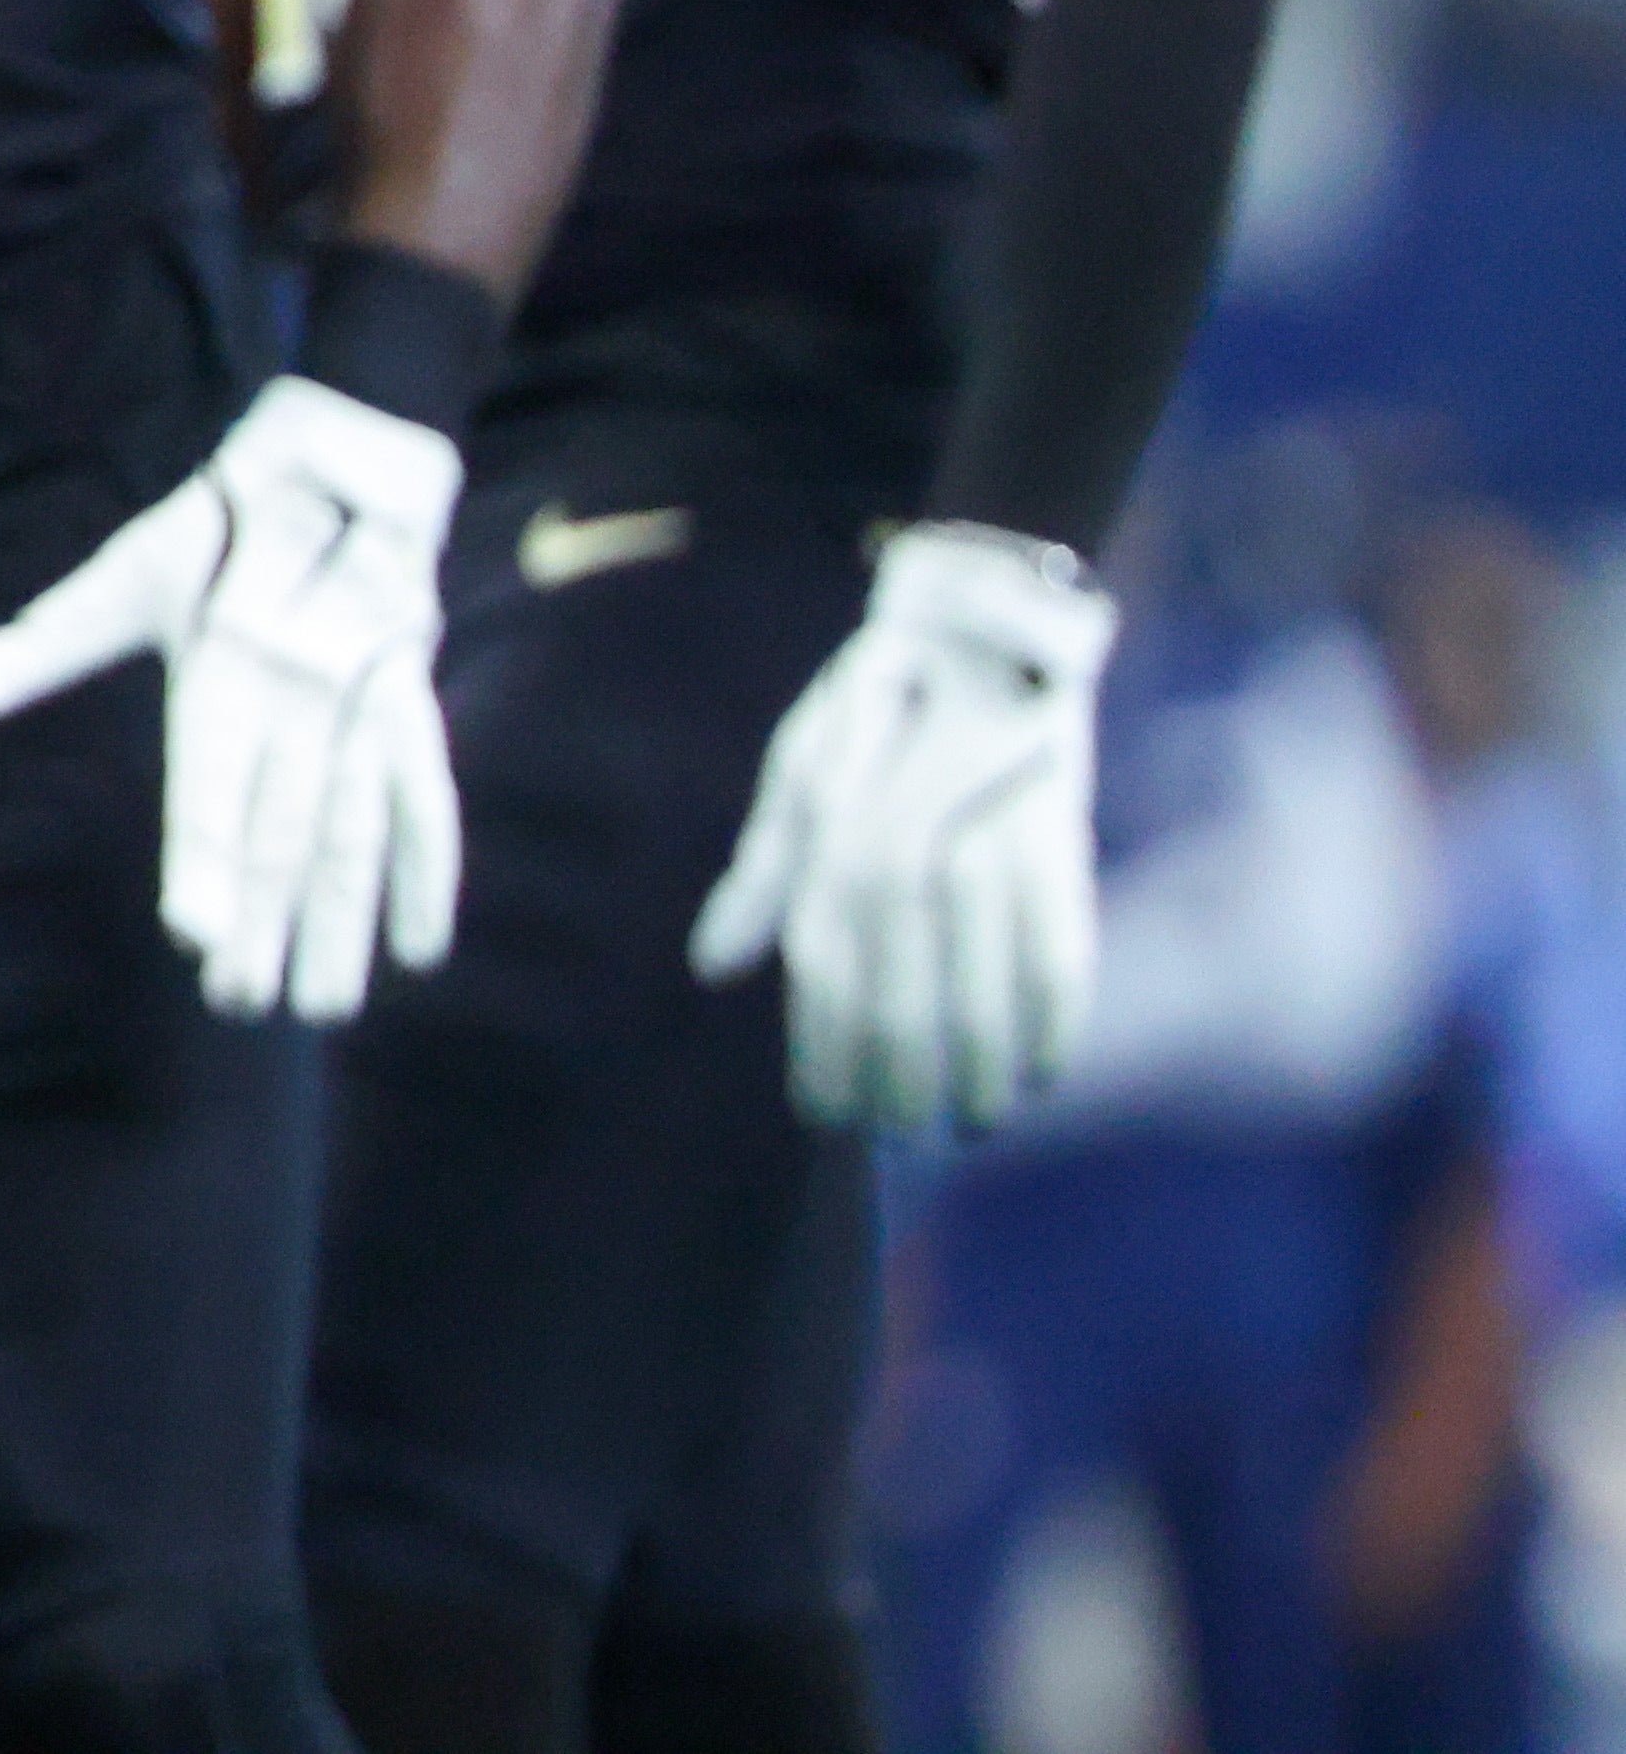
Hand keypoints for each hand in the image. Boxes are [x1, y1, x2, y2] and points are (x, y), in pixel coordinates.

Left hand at [0, 373, 468, 1020]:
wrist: (340, 466)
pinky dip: (429, 874)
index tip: (193, 935)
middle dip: (263, 920)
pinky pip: (428, 799)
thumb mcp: (126, 578)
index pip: (214, 784)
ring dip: (340, 922)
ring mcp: (366, 702)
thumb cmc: (212, 536)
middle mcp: (299, 691)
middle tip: (239, 1003)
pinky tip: (418, 951)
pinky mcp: (414, 704)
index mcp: (223, 664)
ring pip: (355, 829)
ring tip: (318, 1005)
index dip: (206, 861)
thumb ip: (46, 645)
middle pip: (282, 827)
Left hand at [694, 521, 1111, 1135]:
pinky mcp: (1058, 850)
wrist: (983, 637)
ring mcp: (983, 854)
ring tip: (968, 1122)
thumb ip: (764, 876)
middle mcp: (902, 854)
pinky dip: (1051, 1023)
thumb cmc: (875, 713)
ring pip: (977, 992)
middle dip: (897, 1080)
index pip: (823, 974)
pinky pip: (1058, 957)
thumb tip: (713, 967)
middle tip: (899, 1136)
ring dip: (972, 1070)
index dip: (822, 1052)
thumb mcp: (799, 774)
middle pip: (899, 998)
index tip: (826, 1114)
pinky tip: (1039, 1071)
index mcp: (830, 840)